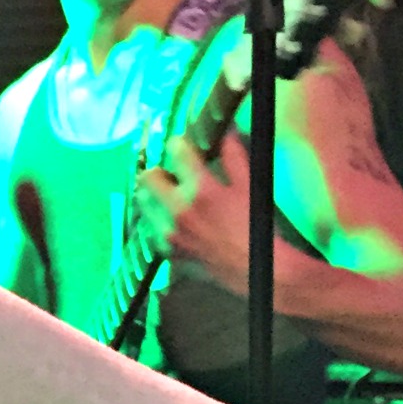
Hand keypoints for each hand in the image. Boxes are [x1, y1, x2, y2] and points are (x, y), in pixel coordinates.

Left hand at [136, 133, 253, 293]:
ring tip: (172, 197)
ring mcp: (170, 233)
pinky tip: (175, 220)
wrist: (259, 272)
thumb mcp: (251, 187)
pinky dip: (158, 220)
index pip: (176, 151)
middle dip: (160, 170)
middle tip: (174, 174)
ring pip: (144, 202)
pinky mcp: (168, 251)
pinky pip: (150, 228)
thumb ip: (235, 157)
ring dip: (155, 195)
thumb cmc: (258, 227)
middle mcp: (180, 211)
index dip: (179, 144)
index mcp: (202, 191)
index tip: (182, 145)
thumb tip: (226, 131)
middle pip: (148, 177)